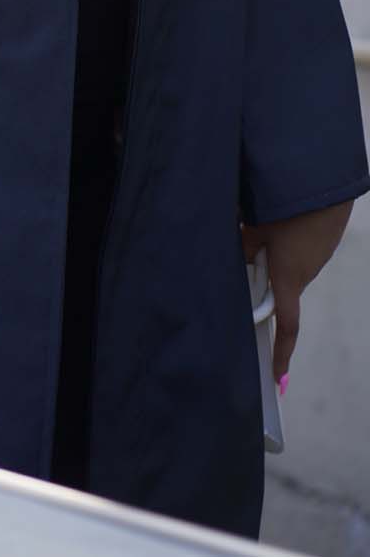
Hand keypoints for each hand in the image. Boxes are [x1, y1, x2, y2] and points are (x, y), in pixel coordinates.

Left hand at [243, 201, 353, 380]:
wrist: (324, 185)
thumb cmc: (288, 207)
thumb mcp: (255, 228)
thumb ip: (243, 250)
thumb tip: (235, 264)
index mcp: (289, 277)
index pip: (286, 325)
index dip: (281, 353)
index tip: (277, 376)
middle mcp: (305, 274)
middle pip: (279, 292)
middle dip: (261, 285)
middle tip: (244, 268)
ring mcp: (315, 259)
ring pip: (286, 270)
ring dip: (271, 260)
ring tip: (257, 230)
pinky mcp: (319, 245)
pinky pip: (297, 254)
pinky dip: (283, 246)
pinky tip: (275, 221)